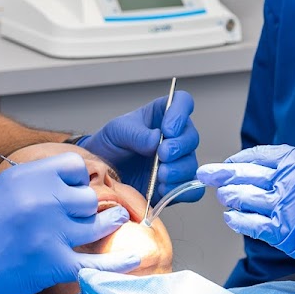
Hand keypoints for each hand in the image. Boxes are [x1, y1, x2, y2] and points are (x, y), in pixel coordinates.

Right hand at [0, 152, 139, 293]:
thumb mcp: (0, 188)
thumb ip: (33, 183)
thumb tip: (66, 184)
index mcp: (28, 177)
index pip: (76, 167)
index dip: (78, 180)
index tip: (75, 191)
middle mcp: (43, 199)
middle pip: (89, 197)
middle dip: (87, 207)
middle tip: (83, 216)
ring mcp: (51, 232)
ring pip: (99, 223)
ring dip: (109, 224)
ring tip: (117, 221)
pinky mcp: (53, 264)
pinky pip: (97, 262)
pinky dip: (118, 262)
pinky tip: (133, 259)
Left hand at [78, 90, 201, 204]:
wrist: (102, 174)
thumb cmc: (111, 145)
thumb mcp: (117, 131)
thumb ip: (136, 134)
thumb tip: (156, 140)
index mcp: (162, 115)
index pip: (182, 102)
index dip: (180, 113)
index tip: (167, 129)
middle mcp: (174, 138)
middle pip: (191, 137)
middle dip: (179, 147)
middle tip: (162, 155)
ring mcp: (177, 162)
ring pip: (192, 165)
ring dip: (178, 171)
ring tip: (159, 175)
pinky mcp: (175, 186)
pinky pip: (191, 189)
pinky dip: (180, 190)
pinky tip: (162, 189)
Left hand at [197, 145, 294, 278]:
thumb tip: (277, 168)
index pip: (260, 156)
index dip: (240, 160)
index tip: (229, 162)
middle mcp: (289, 181)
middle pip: (245, 175)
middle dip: (221, 174)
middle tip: (207, 174)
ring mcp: (285, 208)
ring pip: (244, 198)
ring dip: (229, 196)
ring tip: (223, 195)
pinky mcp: (285, 233)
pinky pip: (252, 225)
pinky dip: (238, 220)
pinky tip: (231, 216)